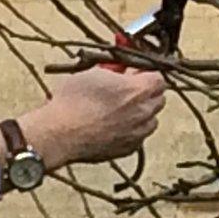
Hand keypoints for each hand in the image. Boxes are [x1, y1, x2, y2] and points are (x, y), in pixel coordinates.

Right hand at [19, 68, 166, 168]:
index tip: (133, 73)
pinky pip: (137, 137)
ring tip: (119, 111)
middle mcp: (143, 113)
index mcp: (138, 90)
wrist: (60, 133)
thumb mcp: (92, 74)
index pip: (158, 78)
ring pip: (150, 120)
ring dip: (141, 114)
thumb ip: (114, 70)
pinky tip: (111, 127)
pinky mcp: (128, 150)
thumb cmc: (72, 102)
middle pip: (159, 99)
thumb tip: (120, 67)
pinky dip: (130, 131)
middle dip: (146, 93)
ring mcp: (137, 134)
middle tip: (127, 90)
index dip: (145, 74)